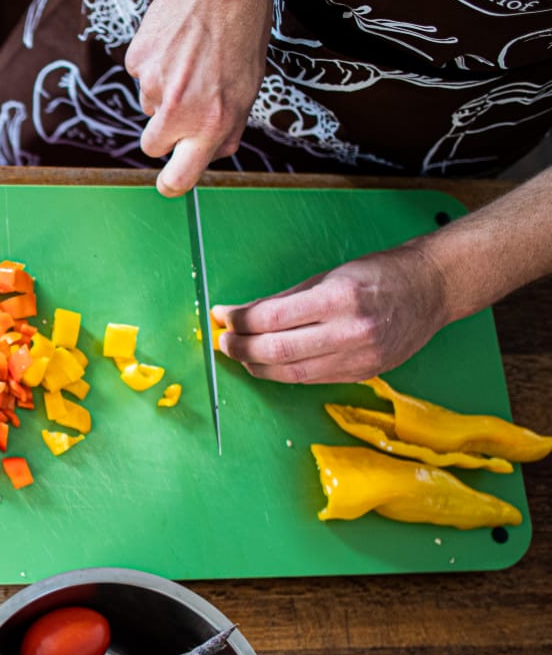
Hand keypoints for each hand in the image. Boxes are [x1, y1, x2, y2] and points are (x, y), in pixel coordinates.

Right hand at [124, 0, 272, 195]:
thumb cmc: (242, 35)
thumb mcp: (248, 89)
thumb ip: (229, 127)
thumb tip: (214, 151)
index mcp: (211, 122)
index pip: (180, 176)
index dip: (172, 184)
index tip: (170, 183)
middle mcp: (179, 109)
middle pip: (153, 145)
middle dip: (165, 131)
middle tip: (184, 104)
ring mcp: (154, 85)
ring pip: (149, 105)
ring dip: (164, 90)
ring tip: (189, 60)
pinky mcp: (138, 61)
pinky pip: (141, 75)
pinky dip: (155, 64)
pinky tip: (176, 45)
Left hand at [212, 244, 450, 384]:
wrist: (432, 289)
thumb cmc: (379, 275)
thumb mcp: (327, 276)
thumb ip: (282, 300)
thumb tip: (239, 313)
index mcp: (339, 299)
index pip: (272, 318)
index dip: (240, 321)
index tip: (223, 317)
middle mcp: (350, 331)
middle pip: (277, 350)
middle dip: (241, 348)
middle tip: (223, 342)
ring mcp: (359, 357)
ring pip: (291, 373)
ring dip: (257, 366)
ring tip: (240, 355)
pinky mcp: (363, 373)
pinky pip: (312, 379)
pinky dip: (284, 373)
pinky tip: (269, 363)